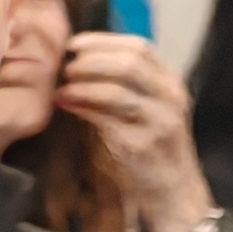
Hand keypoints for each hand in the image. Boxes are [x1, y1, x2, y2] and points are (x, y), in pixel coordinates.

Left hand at [55, 32, 218, 231]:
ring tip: (61, 89)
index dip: (102, 41)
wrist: (171, 190)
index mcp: (170, 82)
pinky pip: (107, 119)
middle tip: (64, 68)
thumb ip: (121, 80)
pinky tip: (65, 105)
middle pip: (129, 63)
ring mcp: (160, 122)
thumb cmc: (147, 143)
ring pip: (118, 90)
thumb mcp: (143, 105)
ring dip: (82, 85)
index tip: (72, 45)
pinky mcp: (143, 145)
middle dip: (90, 61)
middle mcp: (171, 98)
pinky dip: (81, 107)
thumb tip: (74, 56)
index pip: (139, 47)